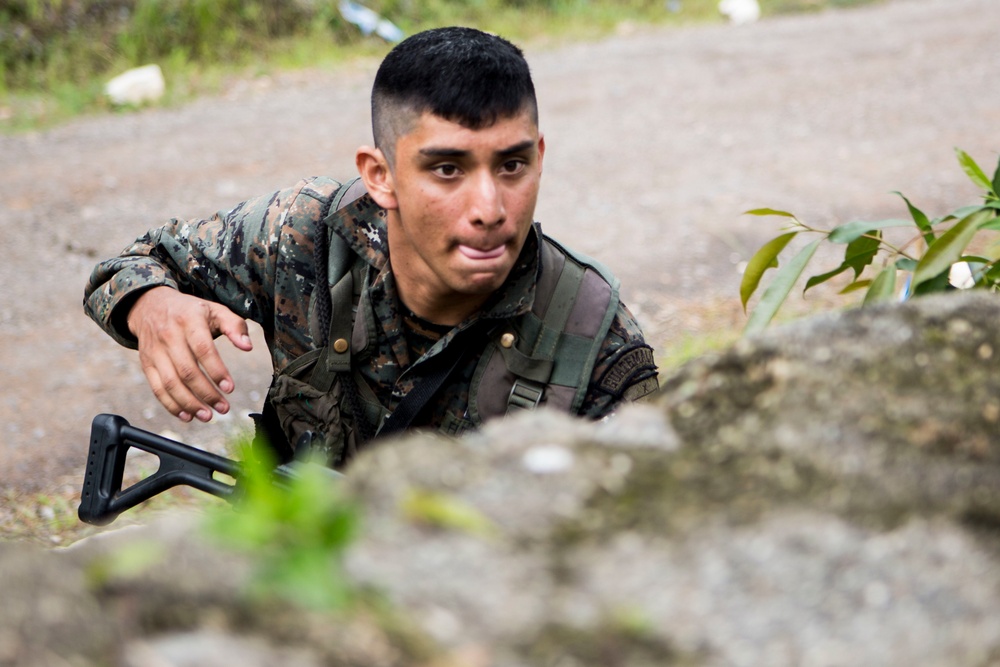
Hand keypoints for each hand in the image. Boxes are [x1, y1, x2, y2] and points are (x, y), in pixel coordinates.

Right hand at [127, 286, 252, 421]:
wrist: (150, 305)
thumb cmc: (190, 310)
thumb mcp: (215, 310)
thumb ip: (235, 326)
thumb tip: (248, 346)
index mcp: (189, 320)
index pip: (203, 349)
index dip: (217, 370)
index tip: (230, 388)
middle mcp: (169, 336)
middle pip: (187, 371)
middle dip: (206, 393)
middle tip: (223, 408)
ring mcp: (155, 351)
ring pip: (170, 383)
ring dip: (189, 404)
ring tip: (208, 416)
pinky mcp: (146, 363)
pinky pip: (157, 388)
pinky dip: (171, 405)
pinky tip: (187, 416)